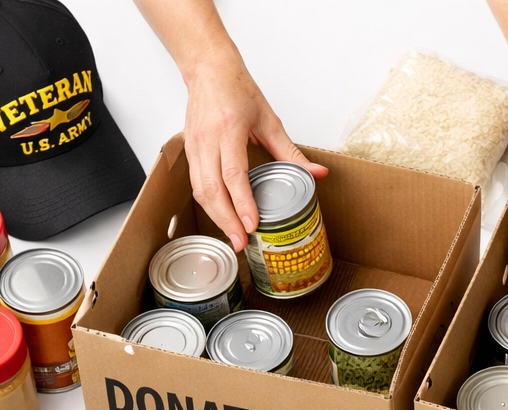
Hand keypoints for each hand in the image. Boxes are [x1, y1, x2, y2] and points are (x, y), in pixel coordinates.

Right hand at [184, 51, 327, 251]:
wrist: (208, 68)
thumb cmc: (237, 89)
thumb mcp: (270, 120)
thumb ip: (292, 152)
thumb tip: (318, 174)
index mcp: (229, 130)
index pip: (234, 173)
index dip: (242, 202)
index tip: (252, 224)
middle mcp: (208, 140)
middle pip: (212, 189)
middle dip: (227, 220)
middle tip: (241, 243)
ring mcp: (195, 146)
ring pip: (200, 190)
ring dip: (216, 217)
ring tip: (233, 237)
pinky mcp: (189, 151)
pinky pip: (196, 184)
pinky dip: (209, 205)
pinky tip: (223, 218)